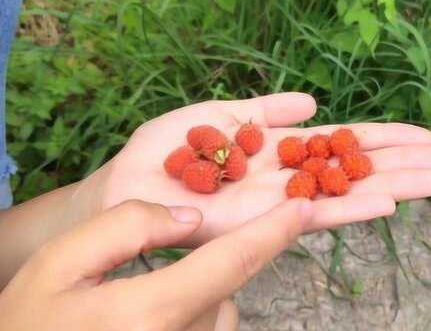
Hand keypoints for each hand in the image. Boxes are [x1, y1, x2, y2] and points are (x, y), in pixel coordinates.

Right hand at [0, 198, 320, 329]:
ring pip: (218, 313)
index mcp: (150, 314)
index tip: (304, 208)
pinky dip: (190, 320)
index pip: (231, 265)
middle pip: (222, 288)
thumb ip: (126, 226)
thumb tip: (189, 218)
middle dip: (198, 270)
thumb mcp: (58, 263)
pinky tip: (144, 329)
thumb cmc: (30, 325)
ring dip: (192, 299)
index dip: (272, 233)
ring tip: (132, 315)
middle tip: (140, 284)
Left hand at [94, 93, 430, 243]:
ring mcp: (279, 204)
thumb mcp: (223, 115)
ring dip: (393, 187)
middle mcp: (290, 180)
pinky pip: (312, 216)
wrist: (130, 183)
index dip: (384, 138)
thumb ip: (268, 110)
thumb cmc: (171, 151)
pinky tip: (385, 202)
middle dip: (404, 164)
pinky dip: (350, 209)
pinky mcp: (260, 224)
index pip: (344, 142)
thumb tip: (314, 104)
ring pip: (346, 194)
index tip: (424, 135)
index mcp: (283, 152)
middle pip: (356, 171)